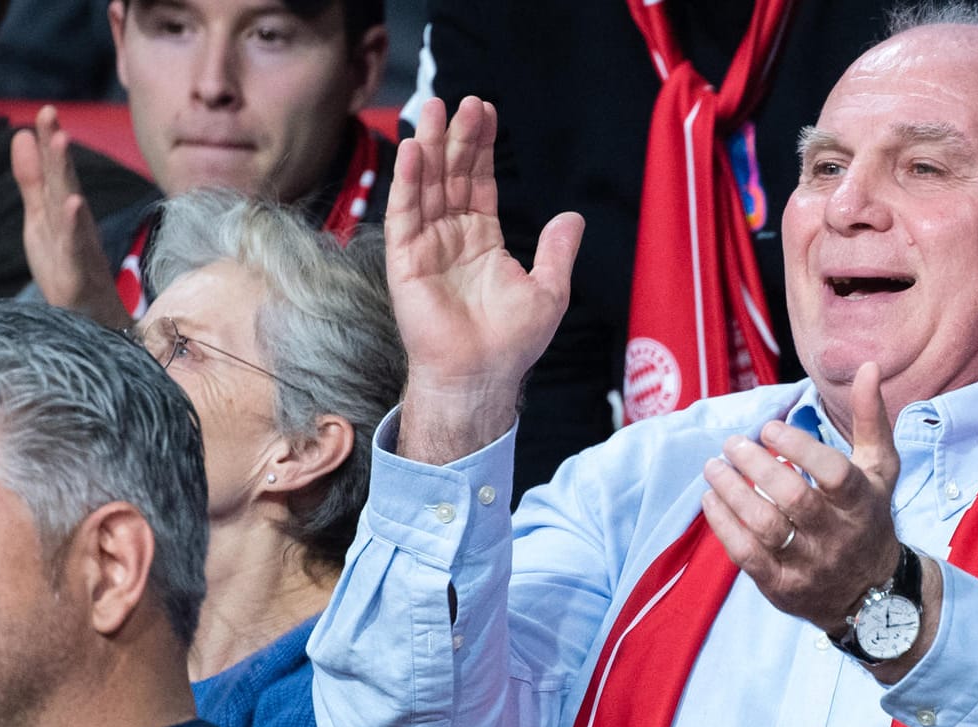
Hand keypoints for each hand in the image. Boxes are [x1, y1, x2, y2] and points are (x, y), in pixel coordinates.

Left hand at [11, 105, 128, 328]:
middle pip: (64, 182)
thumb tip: (23, 134)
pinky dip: (74, 226)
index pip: (55, 172)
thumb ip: (32, 180)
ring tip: (60, 145)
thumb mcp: (41, 219)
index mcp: (63, 211)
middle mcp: (75, 225)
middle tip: (50, 115)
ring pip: (70, 208)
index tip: (45, 110)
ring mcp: (79, 249)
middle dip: (57, 149)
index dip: (50, 141)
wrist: (95, 325)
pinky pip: (76, 248)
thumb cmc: (68, 269)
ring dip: (66, 176)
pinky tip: (73, 204)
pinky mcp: (77, 275)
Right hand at [386, 96, 584, 462]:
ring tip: (433, 109)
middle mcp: (452, 237)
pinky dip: (408, 182)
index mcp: (483, 240)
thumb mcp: (549, 291)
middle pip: (451, 175)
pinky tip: (415, 151)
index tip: (485, 111)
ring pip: (426, 187)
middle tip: (463, 100)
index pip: (479, 182)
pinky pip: (404, 214)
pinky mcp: (405, 261)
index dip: (481, 147)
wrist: (481, 375)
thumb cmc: (511, 343)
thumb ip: (557, 250)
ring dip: (429, 147)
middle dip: (456, 137)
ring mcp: (426, 247)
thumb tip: (573, 216)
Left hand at [702, 362, 939, 676]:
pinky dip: (723, 525)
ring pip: (765, 527)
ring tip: (713, 467)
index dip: (800, 448)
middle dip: (757, 466)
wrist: (872, 592)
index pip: (834, 473)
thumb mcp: (879, 469)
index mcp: (862, 502)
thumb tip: (867, 365)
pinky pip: (746, 555)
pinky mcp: (782, 586)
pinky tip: (710, 498)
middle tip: (732, 443)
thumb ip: (870, 418)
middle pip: (794, 499)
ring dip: (732, 493)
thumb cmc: (868, 515)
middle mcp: (837, 535)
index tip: (770, 427)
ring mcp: (809, 563)